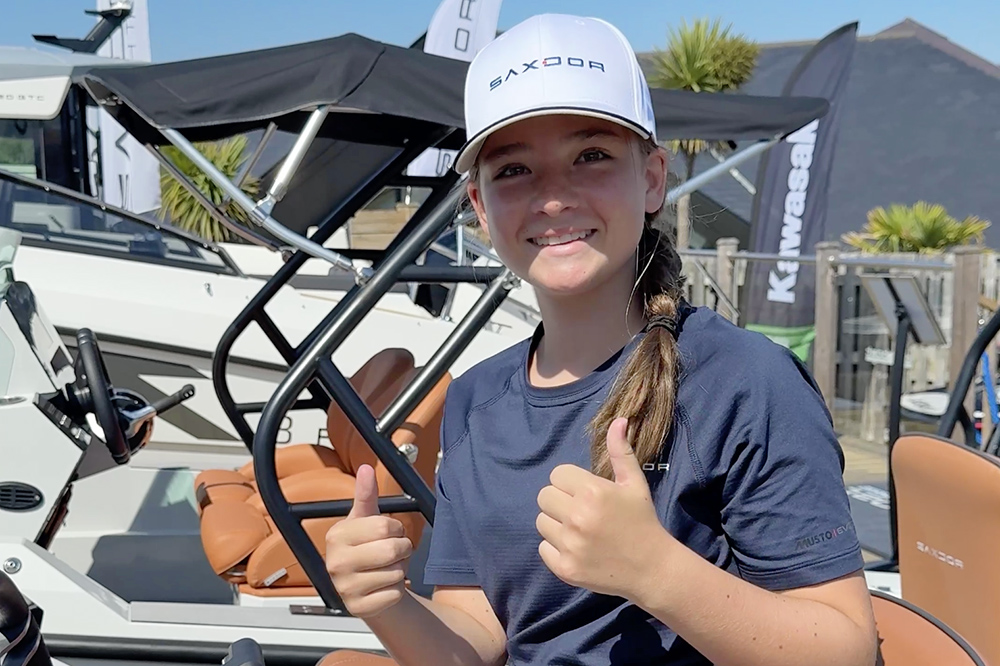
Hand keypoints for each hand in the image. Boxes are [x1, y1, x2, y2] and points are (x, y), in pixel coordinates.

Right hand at [325, 464, 412, 617]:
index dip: (396, 529)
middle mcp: (335, 562)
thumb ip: (366, 495)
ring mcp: (345, 587)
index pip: (384, 526)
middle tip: (393, 551)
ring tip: (387, 568)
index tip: (388, 532)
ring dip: (400, 569)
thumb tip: (365, 469)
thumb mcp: (366, 520)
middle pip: (391, 550)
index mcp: (337, 535)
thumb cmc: (366, 548)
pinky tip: (383, 586)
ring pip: (395, 573)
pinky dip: (397, 590)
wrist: (365, 586)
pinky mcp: (359, 607)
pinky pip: (395, 594)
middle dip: (402, 549)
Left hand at [535, 417, 672, 600]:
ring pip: (541, 522)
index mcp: (592, 491)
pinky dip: (556, 548)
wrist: (652, 568)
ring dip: (556, 524)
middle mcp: (577, 516)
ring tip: (579, 530)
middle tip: (580, 510)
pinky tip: (578, 548)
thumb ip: (621, 452)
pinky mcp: (564, 568)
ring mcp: (569, 544)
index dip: (570, 482)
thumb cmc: (642, 521)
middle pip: (544, 496)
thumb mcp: (634, 484)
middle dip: (560, 500)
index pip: (557, 474)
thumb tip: (618, 421)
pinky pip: (543, 548)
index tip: (585, 492)